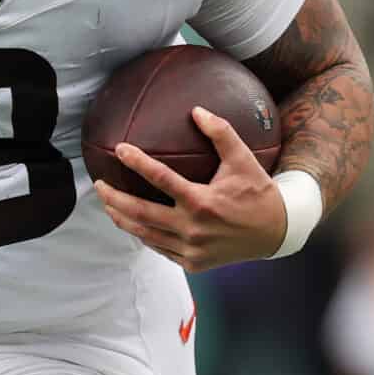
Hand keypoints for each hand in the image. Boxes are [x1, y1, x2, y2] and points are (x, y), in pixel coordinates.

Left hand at [95, 107, 287, 271]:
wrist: (275, 233)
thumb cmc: (257, 192)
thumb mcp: (243, 160)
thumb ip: (220, 133)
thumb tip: (196, 110)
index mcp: (202, 202)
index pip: (161, 179)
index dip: (138, 162)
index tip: (119, 149)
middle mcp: (192, 229)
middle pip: (141, 213)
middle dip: (114, 199)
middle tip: (98, 185)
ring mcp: (190, 250)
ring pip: (145, 235)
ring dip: (122, 219)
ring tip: (107, 204)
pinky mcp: (191, 264)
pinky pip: (159, 248)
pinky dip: (144, 235)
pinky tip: (133, 223)